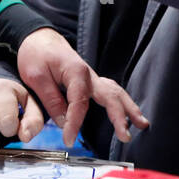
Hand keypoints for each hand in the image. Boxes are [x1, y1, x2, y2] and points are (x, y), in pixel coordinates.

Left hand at [16, 28, 147, 147]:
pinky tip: (130, 114)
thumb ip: (51, 100)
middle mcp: (89, 75)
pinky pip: (111, 92)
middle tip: (125, 136)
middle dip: (120, 117)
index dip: (75, 123)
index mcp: (76, 72)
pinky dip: (122, 103)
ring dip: (129, 109)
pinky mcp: (92, 82)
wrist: (39, 39)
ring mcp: (93, 78)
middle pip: (110, 96)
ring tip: (142, 124)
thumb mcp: (36, 77)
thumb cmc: (36, 55)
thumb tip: (64, 123)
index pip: (79, 103)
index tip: (68, 139)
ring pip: (116, 93)